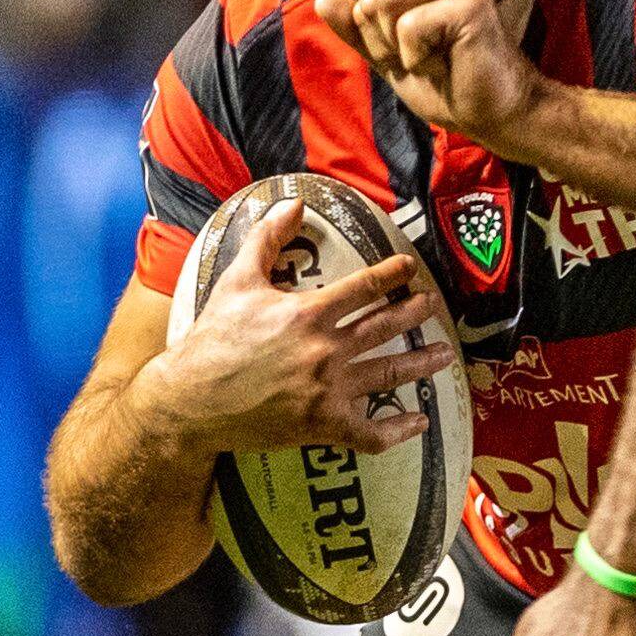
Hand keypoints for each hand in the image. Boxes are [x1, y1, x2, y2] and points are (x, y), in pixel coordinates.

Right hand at [129, 193, 445, 457]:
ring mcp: (328, 391)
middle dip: (415, 312)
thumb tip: (294, 203)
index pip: (365, 286)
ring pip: (390, 374)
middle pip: (386, 326)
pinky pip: (373, 432)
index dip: (392, 273)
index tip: (408, 268)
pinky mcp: (323, 426)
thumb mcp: (238, 281)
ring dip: (423, 363)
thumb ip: (268, 239)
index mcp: (309, 312)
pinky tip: (420, 422)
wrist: (190, 400)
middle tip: (432, 304)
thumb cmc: (213, 339)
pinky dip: (399, 429)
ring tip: (445, 355)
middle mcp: (326, 350)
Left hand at [321, 0, 550, 157]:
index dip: (379, 40)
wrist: (497, 117)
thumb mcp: (391, 59)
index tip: (420, 56)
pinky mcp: (469, 3)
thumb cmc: (450, 88)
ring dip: (404, 51)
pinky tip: (451, 65)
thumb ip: (358, 31)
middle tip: (430, 61)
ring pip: (383, 7)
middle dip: (388, 44)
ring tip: (441, 61)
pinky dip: (420, 59)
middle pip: (371, 0)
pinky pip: (409, 27)